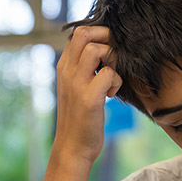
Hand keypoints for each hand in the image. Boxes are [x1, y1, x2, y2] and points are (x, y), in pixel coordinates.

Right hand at [52, 26, 122, 164]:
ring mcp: (76, 84)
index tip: (106, 55)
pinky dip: (117, 81)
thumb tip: (104, 51)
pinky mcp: (89, 99)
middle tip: (112, 58)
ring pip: (96, 48)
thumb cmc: (80, 118)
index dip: (98, 36)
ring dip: (112, 58)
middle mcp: (67, 72)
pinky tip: (111, 94)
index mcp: (64, 67)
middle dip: (105, 38)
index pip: (78, 34)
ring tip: (112, 76)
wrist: (72, 148)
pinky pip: (109, 74)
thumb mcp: (76, 88)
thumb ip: (84, 69)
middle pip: (83, 32)